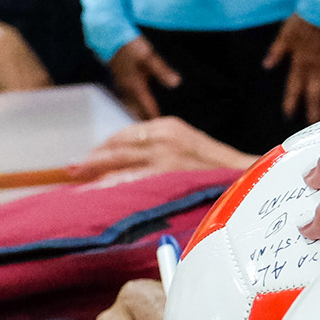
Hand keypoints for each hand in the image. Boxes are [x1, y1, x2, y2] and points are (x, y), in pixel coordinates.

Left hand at [74, 116, 256, 185]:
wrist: (249, 176)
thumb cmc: (223, 168)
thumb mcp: (194, 147)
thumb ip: (168, 149)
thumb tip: (141, 162)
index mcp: (170, 126)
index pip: (128, 134)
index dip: (106, 147)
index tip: (93, 156)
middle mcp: (163, 138)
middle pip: (117, 148)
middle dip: (92, 159)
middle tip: (70, 168)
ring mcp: (163, 157)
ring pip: (118, 164)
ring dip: (92, 173)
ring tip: (74, 182)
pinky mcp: (165, 176)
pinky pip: (127, 181)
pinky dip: (106, 187)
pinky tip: (92, 193)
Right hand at [107, 36, 182, 121]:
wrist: (108, 34)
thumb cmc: (129, 45)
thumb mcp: (149, 57)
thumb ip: (162, 71)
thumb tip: (176, 83)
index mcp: (134, 84)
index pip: (146, 105)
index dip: (153, 115)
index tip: (160, 125)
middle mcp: (126, 87)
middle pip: (136, 108)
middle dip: (144, 118)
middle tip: (153, 129)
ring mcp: (121, 82)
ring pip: (130, 103)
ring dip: (137, 111)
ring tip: (144, 122)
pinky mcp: (119, 77)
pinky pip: (126, 96)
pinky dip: (132, 103)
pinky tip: (135, 104)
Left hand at [263, 15, 319, 124]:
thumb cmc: (307, 18)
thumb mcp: (285, 34)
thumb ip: (276, 52)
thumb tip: (266, 65)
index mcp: (300, 64)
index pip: (293, 89)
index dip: (291, 103)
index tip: (289, 114)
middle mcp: (317, 71)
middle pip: (314, 98)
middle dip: (313, 113)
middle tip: (314, 126)